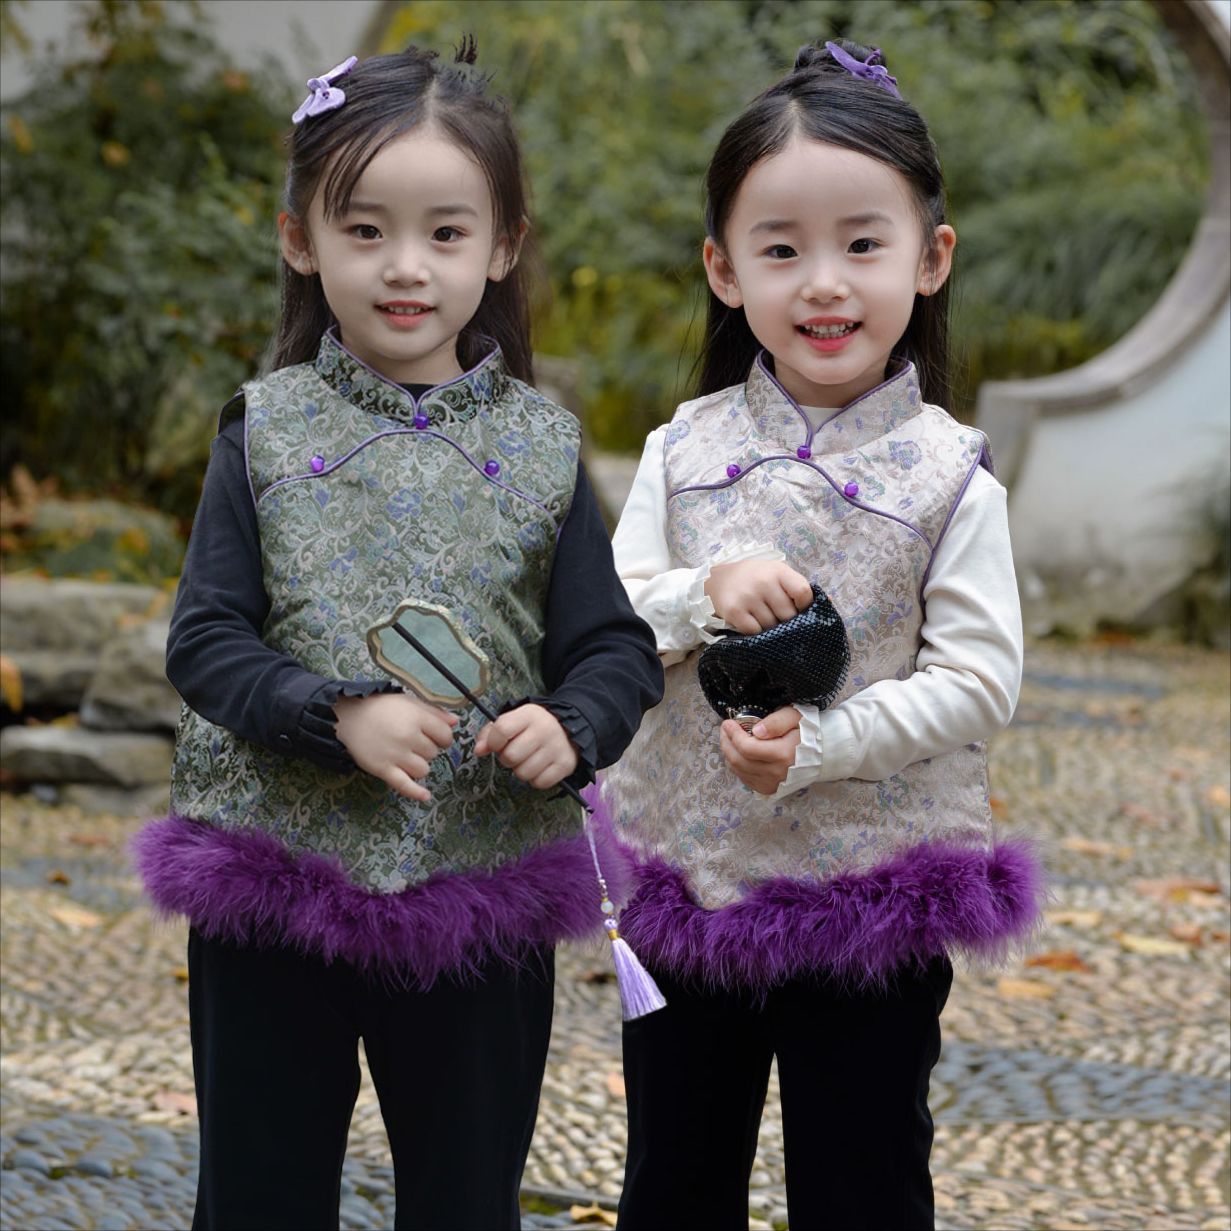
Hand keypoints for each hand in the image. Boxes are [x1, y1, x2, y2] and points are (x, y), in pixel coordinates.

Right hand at [334, 692, 456, 802]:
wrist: (348, 717)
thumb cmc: (381, 708)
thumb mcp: (409, 702)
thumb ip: (434, 712)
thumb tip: (456, 722)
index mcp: (417, 718)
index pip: (445, 735)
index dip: (443, 737)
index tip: (434, 736)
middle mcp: (408, 737)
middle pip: (433, 753)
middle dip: (426, 750)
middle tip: (411, 742)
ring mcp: (396, 755)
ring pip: (423, 770)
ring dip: (419, 766)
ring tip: (406, 756)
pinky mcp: (383, 769)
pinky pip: (405, 785)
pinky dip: (416, 793)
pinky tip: (426, 796)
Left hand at [474, 703, 578, 790]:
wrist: (570, 729)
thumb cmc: (534, 727)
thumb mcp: (514, 721)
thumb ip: (491, 733)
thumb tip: (478, 750)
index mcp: (529, 715)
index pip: (502, 729)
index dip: (494, 742)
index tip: (497, 745)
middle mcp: (544, 730)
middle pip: (510, 756)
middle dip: (507, 759)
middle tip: (515, 753)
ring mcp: (556, 748)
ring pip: (523, 773)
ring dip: (521, 771)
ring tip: (528, 760)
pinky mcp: (565, 765)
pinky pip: (539, 783)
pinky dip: (536, 779)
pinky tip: (540, 767)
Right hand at [704, 560, 811, 633]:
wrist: (718, 579)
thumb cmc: (755, 578)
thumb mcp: (777, 574)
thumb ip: (798, 588)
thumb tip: (828, 603)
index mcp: (778, 571)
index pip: (803, 593)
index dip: (804, 607)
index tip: (797, 610)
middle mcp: (763, 582)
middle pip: (788, 615)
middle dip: (787, 622)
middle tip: (779, 619)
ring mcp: (748, 597)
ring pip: (772, 626)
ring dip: (771, 629)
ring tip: (765, 620)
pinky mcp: (734, 611)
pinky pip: (754, 631)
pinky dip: (756, 633)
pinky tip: (753, 623)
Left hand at [719, 705, 801, 794]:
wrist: (822, 753)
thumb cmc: (808, 731)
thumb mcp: (794, 717)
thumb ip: (775, 722)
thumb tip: (755, 731)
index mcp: (782, 754)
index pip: (746, 747)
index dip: (732, 735)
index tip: (727, 723)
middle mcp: (776, 773)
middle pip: (739, 760)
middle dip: (726, 743)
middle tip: (724, 729)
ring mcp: (772, 784)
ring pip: (739, 771)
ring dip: (729, 753)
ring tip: (728, 739)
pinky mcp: (769, 789)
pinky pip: (744, 778)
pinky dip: (736, 765)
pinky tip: (737, 753)